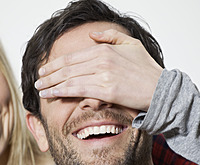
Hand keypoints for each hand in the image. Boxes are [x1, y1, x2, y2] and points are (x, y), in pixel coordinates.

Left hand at [35, 29, 162, 111]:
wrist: (161, 89)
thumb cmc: (147, 69)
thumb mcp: (131, 44)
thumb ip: (110, 36)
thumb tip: (91, 35)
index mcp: (105, 49)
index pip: (73, 56)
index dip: (55, 63)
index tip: (45, 68)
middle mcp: (102, 60)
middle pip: (67, 67)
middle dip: (49, 74)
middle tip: (37, 79)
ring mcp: (103, 76)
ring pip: (69, 78)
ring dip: (51, 84)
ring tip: (40, 89)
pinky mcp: (106, 91)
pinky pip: (78, 90)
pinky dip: (61, 92)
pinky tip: (51, 94)